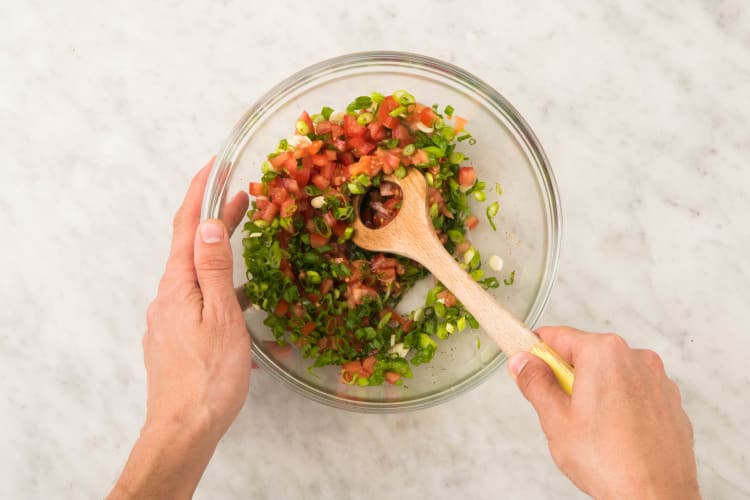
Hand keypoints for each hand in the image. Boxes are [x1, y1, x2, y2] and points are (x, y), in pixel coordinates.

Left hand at [110, 160, 249, 498]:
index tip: (213, 165)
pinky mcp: (175, 338)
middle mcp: (167, 296)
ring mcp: (169, 318)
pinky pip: (198, 301)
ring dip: (220, 252)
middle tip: (242, 195)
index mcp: (177, 285)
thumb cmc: (210, 377)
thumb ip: (214, 269)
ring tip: (248, 242)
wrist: (184, 429)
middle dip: (215, 218)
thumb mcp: (221, 317)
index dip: (199, 192)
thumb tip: (210, 225)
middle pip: (191, 246)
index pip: (186, 225)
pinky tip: (241, 301)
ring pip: (196, 274)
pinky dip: (220, 288)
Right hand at [509, 327, 698, 499]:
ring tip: (590, 430)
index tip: (528, 366)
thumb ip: (535, 382)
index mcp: (604, 353)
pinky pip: (635, 394)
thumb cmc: (611, 462)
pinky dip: (621, 406)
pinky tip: (614, 436)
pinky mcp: (670, 402)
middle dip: (568, 377)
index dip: (536, 353)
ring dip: (596, 392)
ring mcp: (658, 380)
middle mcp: (636, 358)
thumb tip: (523, 363)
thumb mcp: (555, 419)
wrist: (656, 497)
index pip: (557, 337)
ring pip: (612, 375)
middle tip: (561, 411)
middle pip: (586, 355)